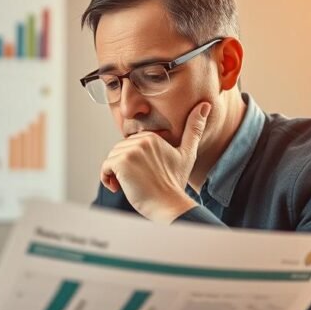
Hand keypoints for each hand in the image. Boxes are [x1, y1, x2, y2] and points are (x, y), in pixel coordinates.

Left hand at [100, 102, 210, 222]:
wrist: (169, 205)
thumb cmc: (175, 183)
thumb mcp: (187, 154)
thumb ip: (193, 129)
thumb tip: (205, 105)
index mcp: (152, 136)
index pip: (129, 147)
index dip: (133, 162)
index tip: (144, 175)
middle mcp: (141, 140)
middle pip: (119, 152)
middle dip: (123, 168)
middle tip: (138, 182)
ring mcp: (131, 151)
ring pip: (111, 159)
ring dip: (116, 174)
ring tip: (131, 185)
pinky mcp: (122, 163)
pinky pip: (105, 167)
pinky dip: (107, 179)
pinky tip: (120, 187)